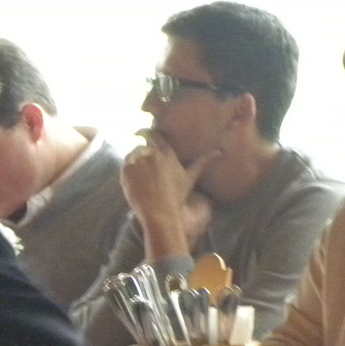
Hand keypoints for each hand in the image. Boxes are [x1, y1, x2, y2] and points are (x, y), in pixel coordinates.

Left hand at [121, 130, 221, 260]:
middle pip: (140, 142)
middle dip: (138, 145)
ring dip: (133, 160)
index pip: (153, 133)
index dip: (146, 132)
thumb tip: (220, 151)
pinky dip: (127, 170)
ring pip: (131, 154)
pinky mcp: (126, 170)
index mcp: (166, 152)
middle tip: (136, 149)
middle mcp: (150, 153)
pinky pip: (124, 165)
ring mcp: (136, 161)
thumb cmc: (177, 196)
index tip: (142, 133)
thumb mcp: (190, 177)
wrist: (160, 213)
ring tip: (138, 174)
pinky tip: (134, 181)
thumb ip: (203, 162)